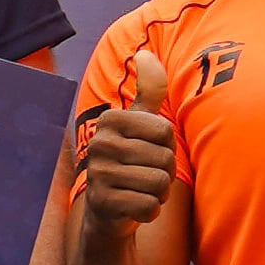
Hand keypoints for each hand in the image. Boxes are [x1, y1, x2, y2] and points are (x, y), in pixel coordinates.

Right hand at [72, 48, 175, 250]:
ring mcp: (98, 174)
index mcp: (110, 121)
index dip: (166, 145)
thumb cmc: (131, 162)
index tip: (148, 150)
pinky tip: (134, 208)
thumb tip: (146, 53)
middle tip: (143, 175)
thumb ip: (148, 91)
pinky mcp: (102, 203)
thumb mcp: (139, 125)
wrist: (107, 211)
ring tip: (139, 190)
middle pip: (165, 158)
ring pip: (159, 182)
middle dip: (164, 172)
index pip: (165, 131)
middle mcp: (99, 144)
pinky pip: (149, 205)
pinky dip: (149, 210)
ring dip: (158, 192)